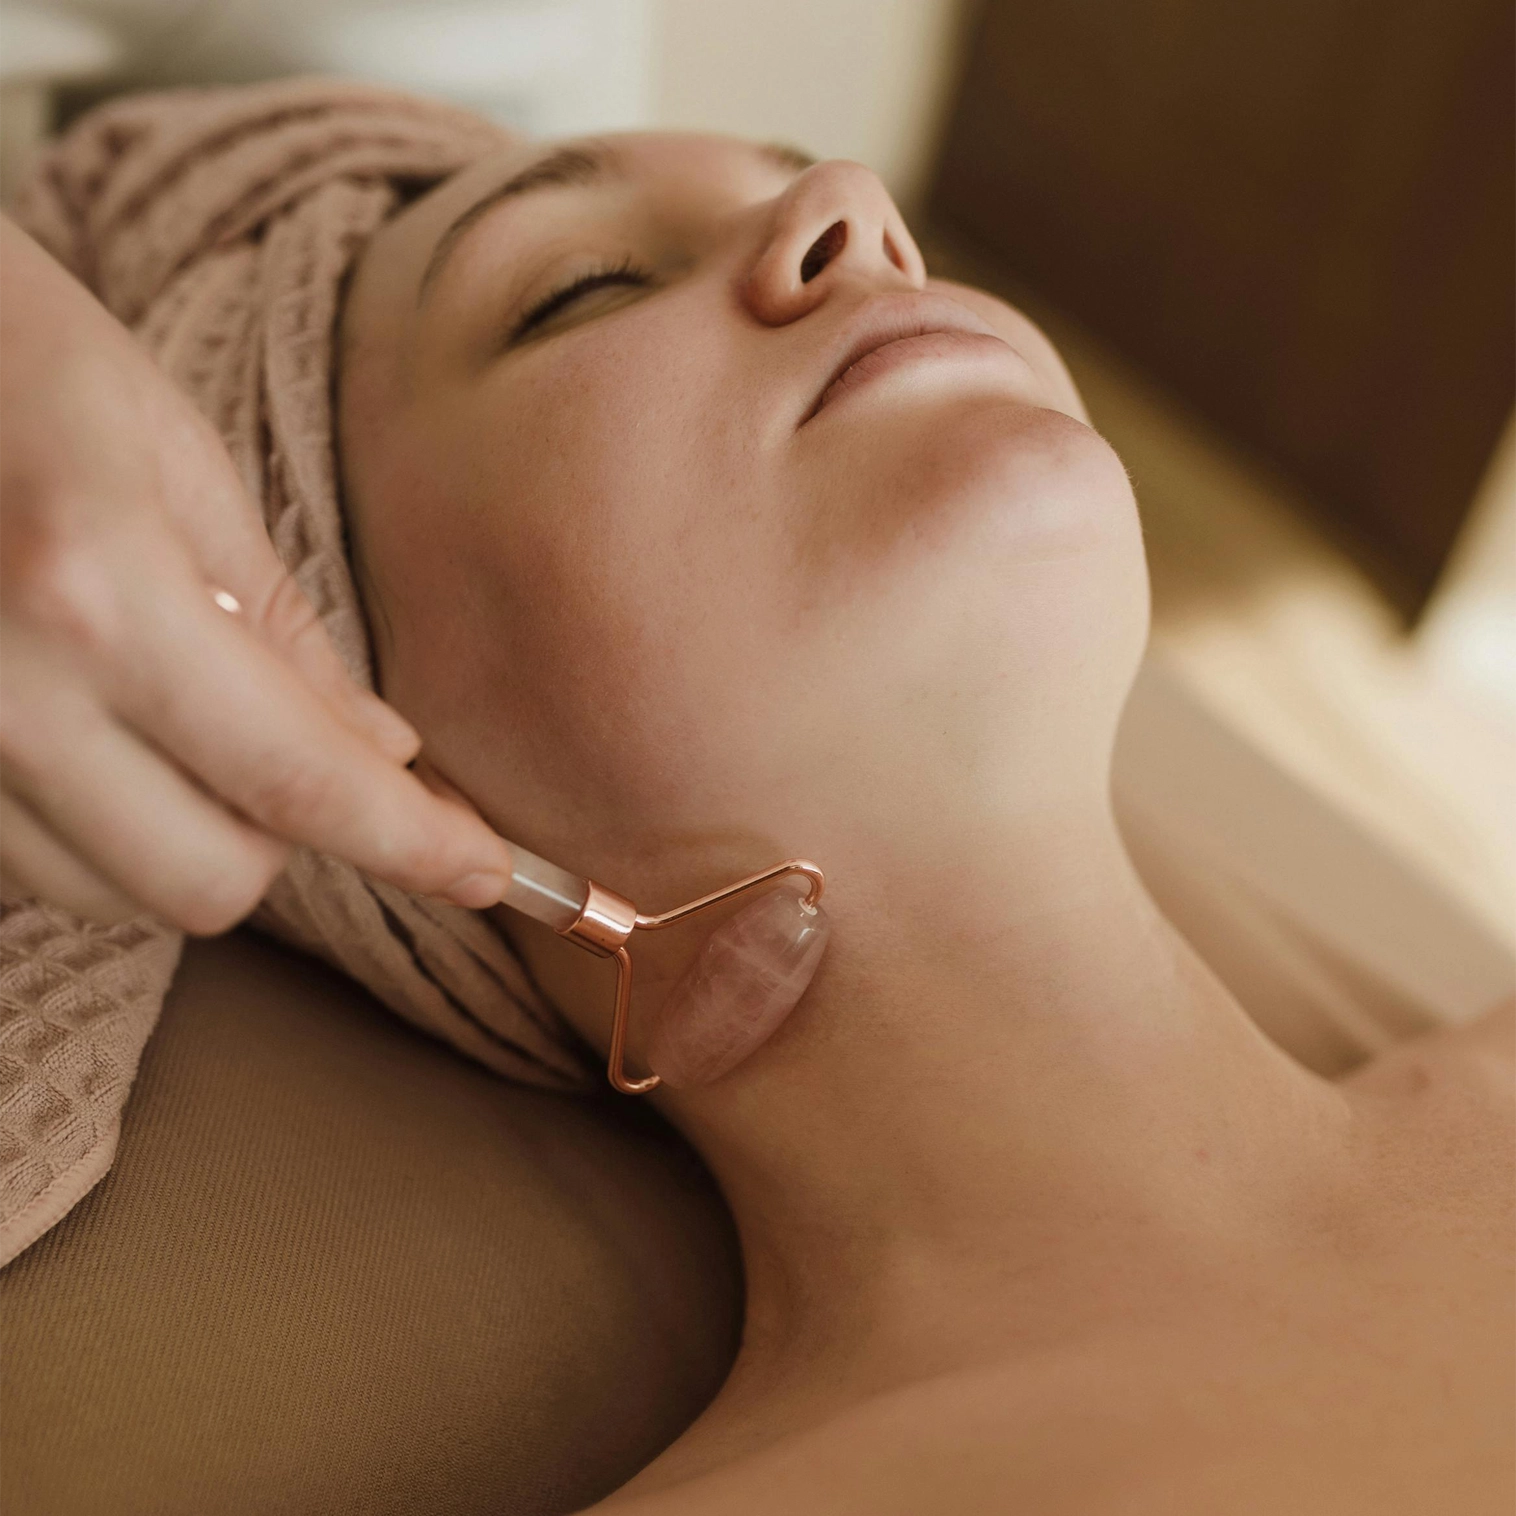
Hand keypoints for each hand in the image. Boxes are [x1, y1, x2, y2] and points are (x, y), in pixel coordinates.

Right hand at [0, 215, 513, 931]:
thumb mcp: (178, 463)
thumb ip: (284, 629)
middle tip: (293, 741)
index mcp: (94, 591)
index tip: (489, 872)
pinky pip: (37, 865)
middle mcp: (0, 694)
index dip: (411, 842)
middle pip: (207, 881)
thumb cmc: (20, 356)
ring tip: (175, 708)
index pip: (296, 777)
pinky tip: (102, 725)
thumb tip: (384, 756)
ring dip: (187, 834)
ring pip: (117, 893)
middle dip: (283, 838)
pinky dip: (103, 826)